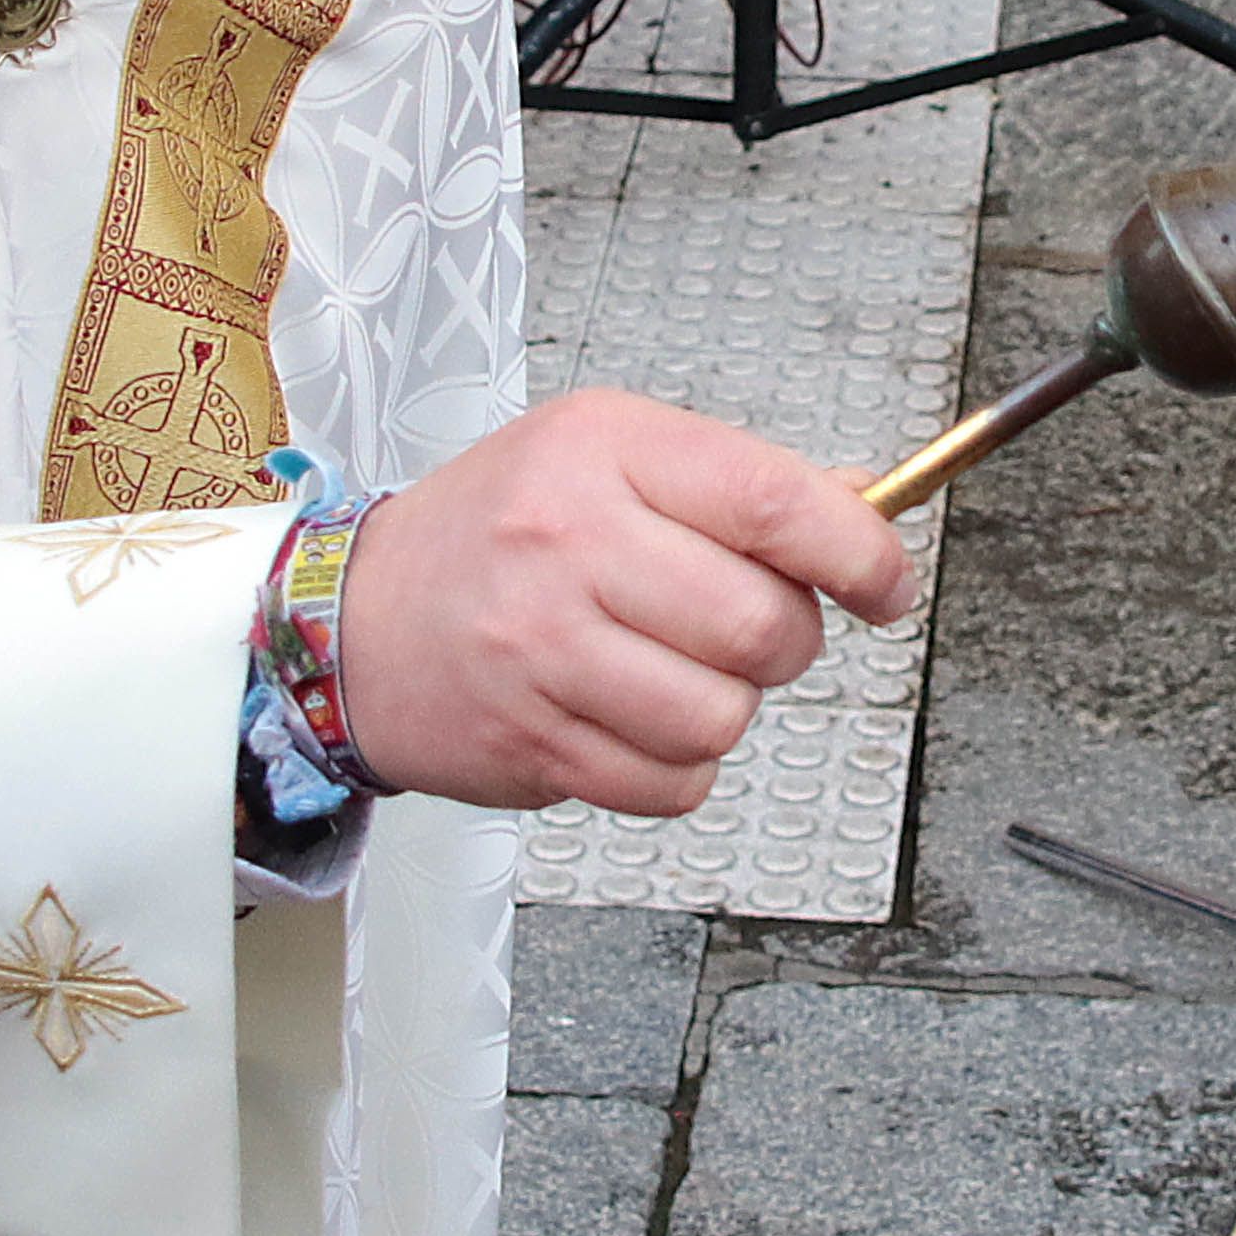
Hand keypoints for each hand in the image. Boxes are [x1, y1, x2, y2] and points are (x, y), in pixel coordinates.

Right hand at [332, 385, 914, 816]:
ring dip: (726, 707)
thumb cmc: (493, 533)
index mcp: (601, 451)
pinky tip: (632, 719)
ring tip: (672, 671)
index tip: (884, 584)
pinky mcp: (532, 744)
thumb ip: (733, 482)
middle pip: (762, 625)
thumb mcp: (603, 457)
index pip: (773, 502)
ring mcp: (543, 652)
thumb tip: (864, 510)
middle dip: (787, 641)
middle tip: (747, 628)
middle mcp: (568, 544)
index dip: (861, 553)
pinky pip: (673, 785)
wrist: (351, 623)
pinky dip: (677, 768)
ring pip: (724, 716)